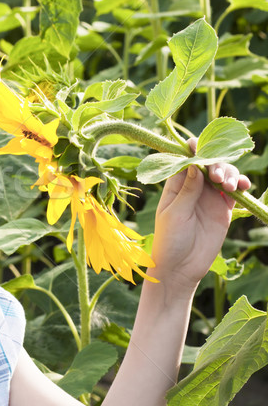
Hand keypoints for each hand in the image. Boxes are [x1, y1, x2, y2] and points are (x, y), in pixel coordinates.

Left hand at [150, 140, 250, 291]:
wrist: (181, 267)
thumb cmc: (170, 239)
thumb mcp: (175, 214)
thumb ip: (187, 191)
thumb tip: (194, 166)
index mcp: (175, 185)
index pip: (184, 160)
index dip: (192, 150)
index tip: (199, 146)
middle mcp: (193, 187)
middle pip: (208, 164)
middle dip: (215, 163)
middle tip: (217, 176)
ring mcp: (209, 197)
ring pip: (224, 175)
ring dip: (229, 173)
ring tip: (229, 185)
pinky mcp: (223, 209)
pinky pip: (235, 192)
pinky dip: (241, 186)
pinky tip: (243, 187)